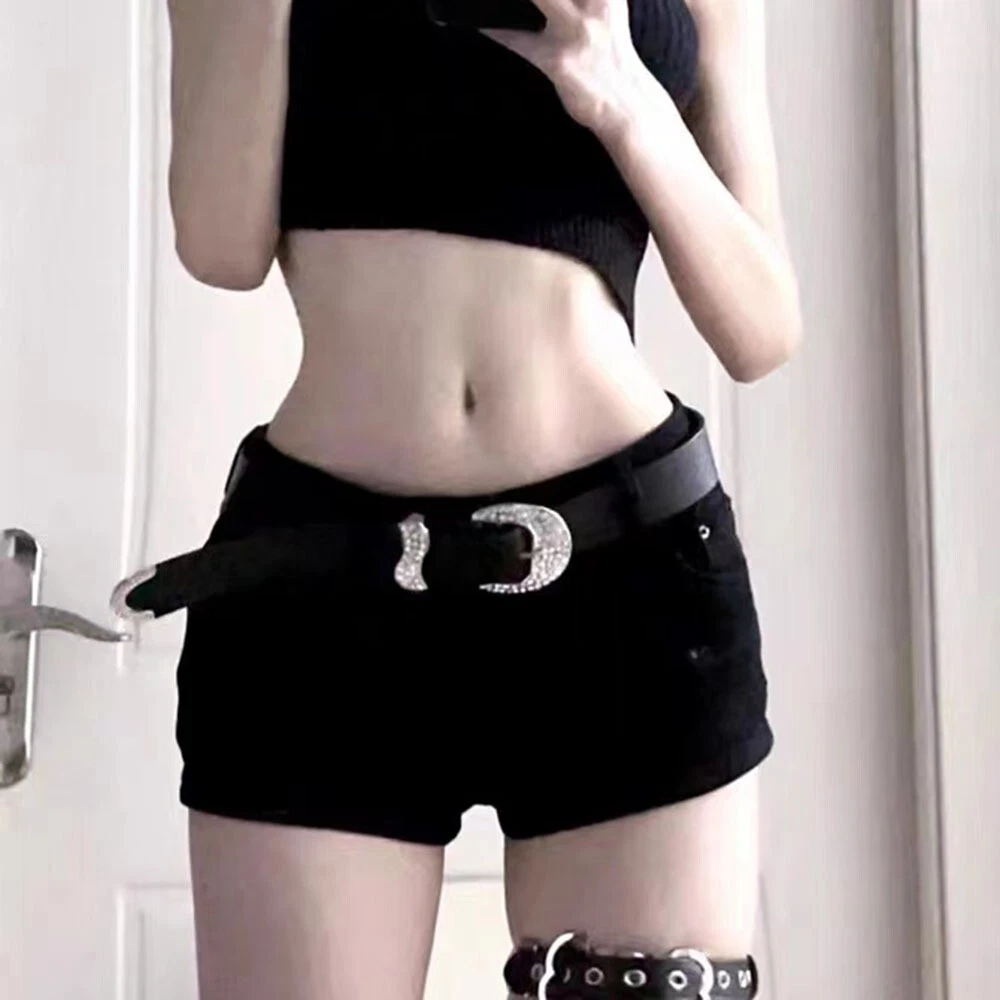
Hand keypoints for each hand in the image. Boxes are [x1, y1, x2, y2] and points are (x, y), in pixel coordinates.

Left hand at [478, 0, 657, 135]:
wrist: (628, 106)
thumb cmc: (613, 59)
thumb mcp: (607, 11)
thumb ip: (585, 0)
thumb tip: (546, 2)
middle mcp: (594, 4)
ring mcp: (575, 31)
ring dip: (507, 0)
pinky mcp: (557, 60)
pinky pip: (517, 39)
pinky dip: (495, 29)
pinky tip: (480, 22)